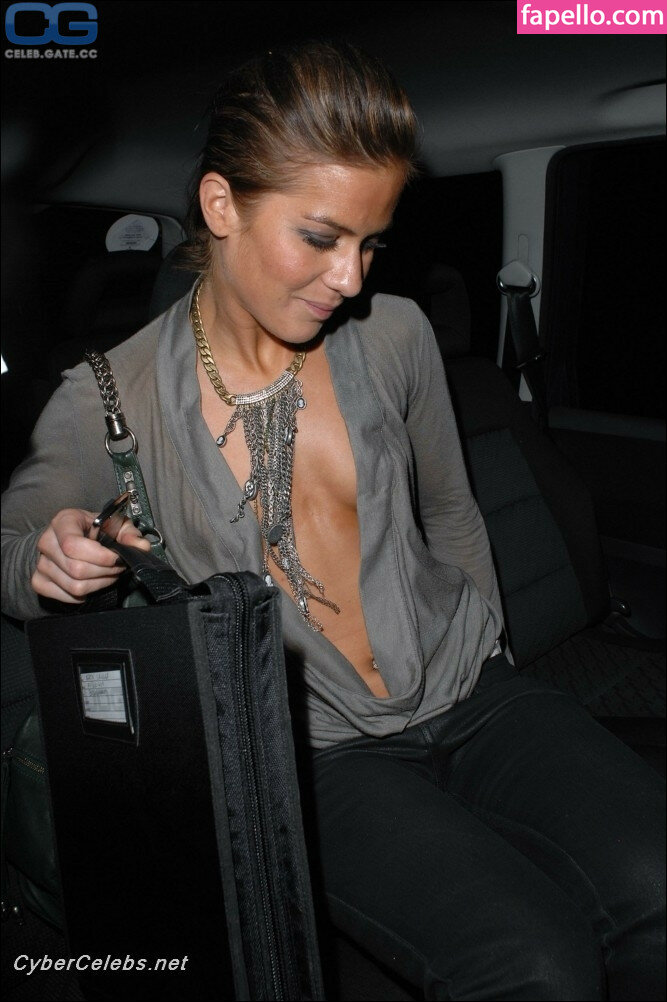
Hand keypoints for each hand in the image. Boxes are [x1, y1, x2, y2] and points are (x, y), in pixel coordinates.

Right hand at [31, 508, 151, 602]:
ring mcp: (41, 564)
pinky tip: (92, 582)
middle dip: (105, 572)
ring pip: (75, 587)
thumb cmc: (93, 530)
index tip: (116, 558)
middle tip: (116, 567)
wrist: (68, 539)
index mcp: (63, 522)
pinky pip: (68, 597)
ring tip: (107, 574)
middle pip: (77, 569)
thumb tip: (140, 546)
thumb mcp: (114, 524)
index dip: (99, 556)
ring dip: (99, 583)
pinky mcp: (39, 582)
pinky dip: (86, 594)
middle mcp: (47, 542)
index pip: (73, 545)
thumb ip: (129, 533)